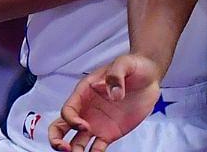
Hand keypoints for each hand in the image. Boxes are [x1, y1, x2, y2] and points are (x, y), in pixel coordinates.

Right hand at [48, 55, 162, 151]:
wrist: (150, 76)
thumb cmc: (133, 66)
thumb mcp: (125, 64)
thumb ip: (116, 75)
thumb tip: (114, 94)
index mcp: (85, 92)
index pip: (67, 110)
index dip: (71, 120)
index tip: (84, 126)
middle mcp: (86, 110)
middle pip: (61, 128)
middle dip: (56, 140)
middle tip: (64, 148)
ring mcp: (96, 123)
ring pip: (76, 142)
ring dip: (74, 151)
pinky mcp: (109, 133)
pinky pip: (96, 148)